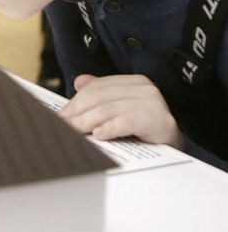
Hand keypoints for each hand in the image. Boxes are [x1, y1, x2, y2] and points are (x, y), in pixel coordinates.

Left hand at [58, 74, 181, 148]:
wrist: (172, 149)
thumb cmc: (142, 130)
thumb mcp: (119, 110)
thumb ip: (100, 94)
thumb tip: (78, 82)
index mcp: (133, 81)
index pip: (97, 88)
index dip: (75, 101)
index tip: (60, 115)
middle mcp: (144, 87)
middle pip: (101, 97)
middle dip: (78, 112)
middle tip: (63, 125)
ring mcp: (154, 102)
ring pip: (110, 109)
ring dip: (88, 122)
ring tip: (75, 131)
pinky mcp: (160, 119)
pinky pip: (128, 121)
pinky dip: (111, 128)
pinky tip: (99, 135)